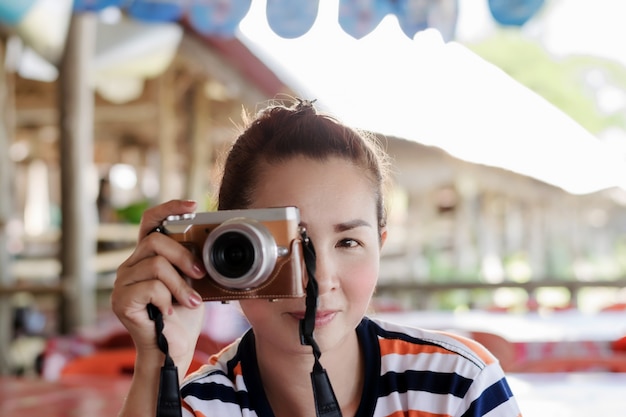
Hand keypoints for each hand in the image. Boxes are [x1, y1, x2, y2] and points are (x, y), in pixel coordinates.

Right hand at [111, 199, 205, 368]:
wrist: (173, 348)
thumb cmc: (183, 314)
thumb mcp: (192, 281)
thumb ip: (191, 261)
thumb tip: (204, 240)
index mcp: (146, 257)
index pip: (150, 222)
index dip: (169, 208)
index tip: (193, 206)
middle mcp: (130, 265)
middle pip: (156, 241)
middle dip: (183, 256)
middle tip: (200, 275)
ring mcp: (122, 283)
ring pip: (156, 265)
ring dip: (180, 285)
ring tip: (190, 301)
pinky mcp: (120, 300)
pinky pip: (150, 287)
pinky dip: (167, 299)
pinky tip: (169, 311)